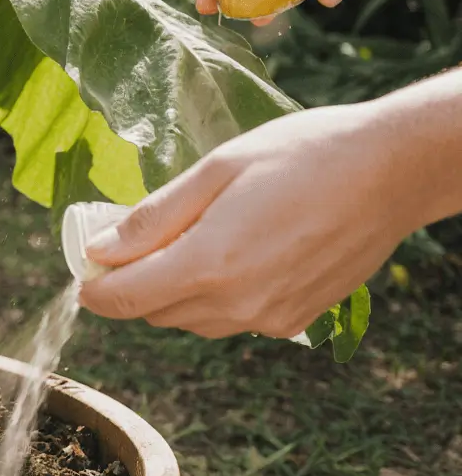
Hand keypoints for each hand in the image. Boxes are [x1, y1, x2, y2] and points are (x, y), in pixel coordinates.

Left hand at [76, 103, 420, 339]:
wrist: (390, 171)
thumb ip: (151, 218)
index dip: (93, 287)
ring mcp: (270, 318)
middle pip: (153, 313)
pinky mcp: (295, 320)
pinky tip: (230, 252)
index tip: (85, 265)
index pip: (124, 299)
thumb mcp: (214, 171)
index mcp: (210, 264)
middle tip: (129, 240)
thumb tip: (99, 250)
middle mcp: (238, 304)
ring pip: (191, 320)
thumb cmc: (301, 155)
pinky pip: (232, 320)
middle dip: (130, 284)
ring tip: (181, 240)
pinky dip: (214, 296)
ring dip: (171, 291)